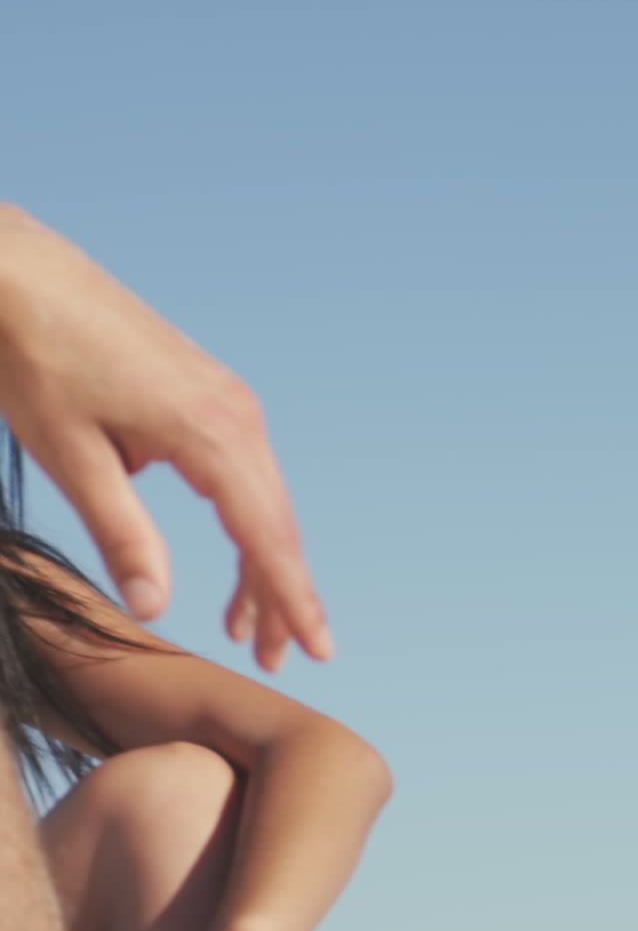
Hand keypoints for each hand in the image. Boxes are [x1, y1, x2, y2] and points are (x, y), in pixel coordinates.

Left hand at [0, 209, 327, 668]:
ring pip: (260, 500)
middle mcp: (237, 415)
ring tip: (243, 624)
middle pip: (275, 524)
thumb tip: (157, 609)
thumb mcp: (71, 454)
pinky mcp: (205, 392)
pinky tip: (222, 549)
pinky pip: (240, 471)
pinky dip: (239, 520)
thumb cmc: (34, 356)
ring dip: (258, 562)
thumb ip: (122, 534)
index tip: (315, 652)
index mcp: (212, 433)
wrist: (16, 271)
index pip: (266, 538)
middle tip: (276, 658)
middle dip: (279, 595)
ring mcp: (227, 400)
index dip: (290, 601)